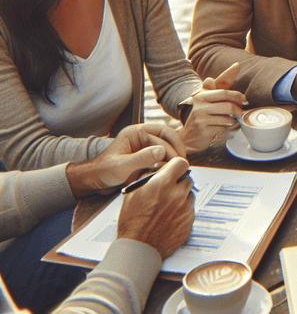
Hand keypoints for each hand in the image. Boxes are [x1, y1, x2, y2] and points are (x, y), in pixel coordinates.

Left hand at [66, 122, 186, 197]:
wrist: (95, 182)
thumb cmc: (104, 171)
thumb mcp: (122, 166)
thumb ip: (141, 158)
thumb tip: (163, 151)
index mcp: (136, 132)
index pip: (162, 133)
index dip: (173, 145)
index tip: (179, 159)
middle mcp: (143, 137)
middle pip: (168, 139)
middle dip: (176, 151)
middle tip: (183, 165)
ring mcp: (146, 147)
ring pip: (167, 148)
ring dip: (174, 158)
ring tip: (179, 170)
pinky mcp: (147, 158)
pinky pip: (163, 158)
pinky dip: (169, 165)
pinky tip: (171, 173)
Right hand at [117, 156, 194, 258]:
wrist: (138, 248)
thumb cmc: (132, 221)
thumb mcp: (132, 193)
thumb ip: (148, 178)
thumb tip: (159, 170)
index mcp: (163, 184)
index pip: (181, 163)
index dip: (176, 166)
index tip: (173, 171)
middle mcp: (178, 194)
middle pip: (187, 179)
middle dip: (178, 183)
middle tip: (168, 190)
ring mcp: (185, 208)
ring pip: (189, 195)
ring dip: (181, 197)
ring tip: (166, 207)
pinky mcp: (190, 221)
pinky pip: (190, 210)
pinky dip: (182, 211)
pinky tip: (169, 218)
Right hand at [180, 63, 245, 153]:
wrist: (187, 137)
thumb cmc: (201, 115)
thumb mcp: (208, 97)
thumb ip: (222, 83)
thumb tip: (237, 65)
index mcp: (201, 95)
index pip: (224, 93)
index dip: (237, 96)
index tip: (245, 101)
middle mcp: (199, 105)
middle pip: (228, 106)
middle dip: (239, 111)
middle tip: (242, 114)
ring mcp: (201, 118)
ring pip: (228, 119)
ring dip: (235, 122)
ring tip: (234, 122)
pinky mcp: (204, 131)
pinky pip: (224, 129)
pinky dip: (229, 130)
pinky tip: (227, 129)